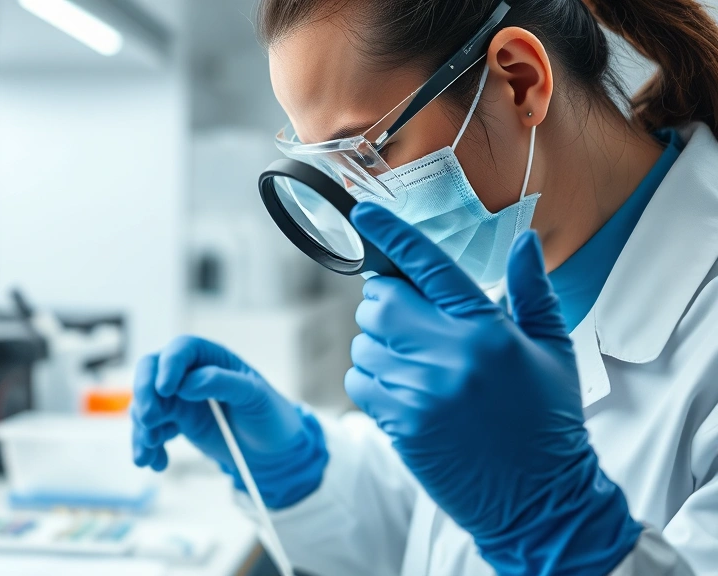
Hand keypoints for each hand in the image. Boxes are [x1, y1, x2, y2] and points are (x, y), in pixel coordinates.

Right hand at [131, 336, 327, 508]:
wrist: (272, 452)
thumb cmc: (270, 415)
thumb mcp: (256, 396)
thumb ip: (223, 383)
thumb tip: (186, 383)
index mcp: (211, 357)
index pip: (182, 350)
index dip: (169, 365)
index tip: (165, 389)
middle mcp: (189, 373)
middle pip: (151, 371)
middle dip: (144, 394)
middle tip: (149, 419)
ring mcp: (179, 399)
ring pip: (146, 404)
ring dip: (142, 428)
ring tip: (149, 453)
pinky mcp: (175, 423)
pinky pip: (150, 430)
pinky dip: (147, 447)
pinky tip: (156, 463)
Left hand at [344, 203, 641, 574]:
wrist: (539, 500)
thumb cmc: (547, 422)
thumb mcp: (552, 351)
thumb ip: (530, 293)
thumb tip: (522, 242)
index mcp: (487, 330)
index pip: (429, 267)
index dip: (391, 233)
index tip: (361, 212)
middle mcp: (449, 356)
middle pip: (381, 302)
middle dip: (386, 302)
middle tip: (409, 318)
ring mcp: (420, 392)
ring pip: (364, 343)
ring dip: (380, 345)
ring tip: (416, 364)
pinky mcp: (399, 424)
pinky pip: (360, 382)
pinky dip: (372, 379)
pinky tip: (404, 390)